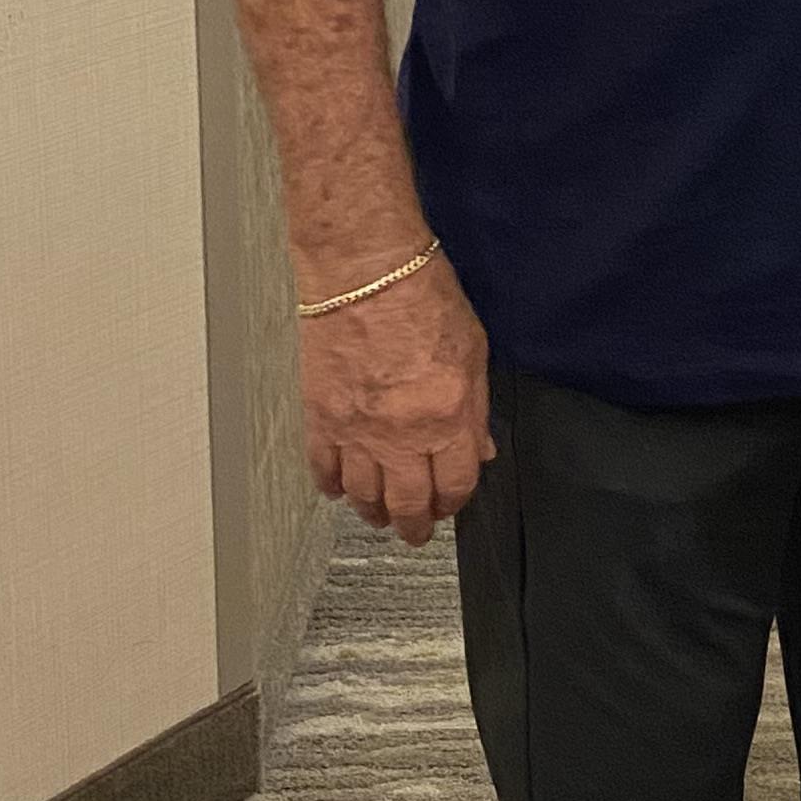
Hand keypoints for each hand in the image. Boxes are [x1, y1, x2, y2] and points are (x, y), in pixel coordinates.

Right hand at [300, 259, 492, 546]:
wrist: (364, 269)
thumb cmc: (421, 296)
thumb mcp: (473, 352)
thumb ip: (476, 408)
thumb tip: (478, 446)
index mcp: (449, 417)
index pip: (456, 485)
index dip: (454, 503)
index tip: (450, 504)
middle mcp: (403, 433)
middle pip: (409, 503)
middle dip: (414, 525)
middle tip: (414, 531)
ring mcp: (358, 429)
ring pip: (364, 496)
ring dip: (373, 511)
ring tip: (379, 514)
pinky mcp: (321, 416)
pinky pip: (324, 468)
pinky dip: (331, 485)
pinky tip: (338, 488)